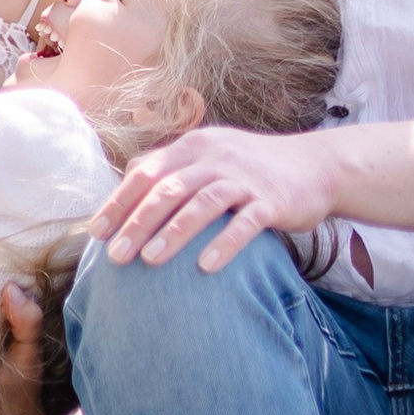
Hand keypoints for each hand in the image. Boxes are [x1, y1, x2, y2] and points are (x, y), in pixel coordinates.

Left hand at [98, 123, 341, 272]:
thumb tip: (128, 186)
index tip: (96, 234)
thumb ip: (173, 169)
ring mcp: (245, 178)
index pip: (146, 172)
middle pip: (168, 188)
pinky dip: (224, 243)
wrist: (317, 166)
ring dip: (173, 232)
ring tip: (150, 260)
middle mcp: (216, 158)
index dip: (119, 202)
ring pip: (203, 202)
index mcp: (195, 147)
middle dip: (138, 222)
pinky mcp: (272, 200)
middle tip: (116, 257)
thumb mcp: (211, 158)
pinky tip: (206, 267)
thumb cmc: (252, 169)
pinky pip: (246, 223)